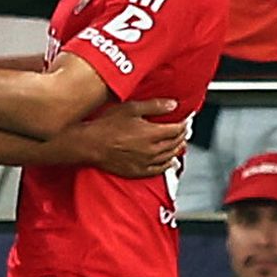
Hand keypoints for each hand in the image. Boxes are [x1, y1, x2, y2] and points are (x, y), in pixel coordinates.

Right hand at [71, 99, 185, 177]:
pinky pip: (160, 170)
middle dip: (182, 136)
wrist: (90, 144)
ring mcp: (146, 162)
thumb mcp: (130, 108)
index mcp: (152, 133)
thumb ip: (154, 106)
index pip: (176, 129)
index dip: (183, 124)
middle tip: (184, 131)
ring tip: (180, 143)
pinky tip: (170, 161)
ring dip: (177, 149)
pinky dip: (168, 164)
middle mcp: (152, 150)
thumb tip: (173, 104)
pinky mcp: (138, 171)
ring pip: (169, 157)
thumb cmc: (106, 125)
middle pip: (175, 143)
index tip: (185, 120)